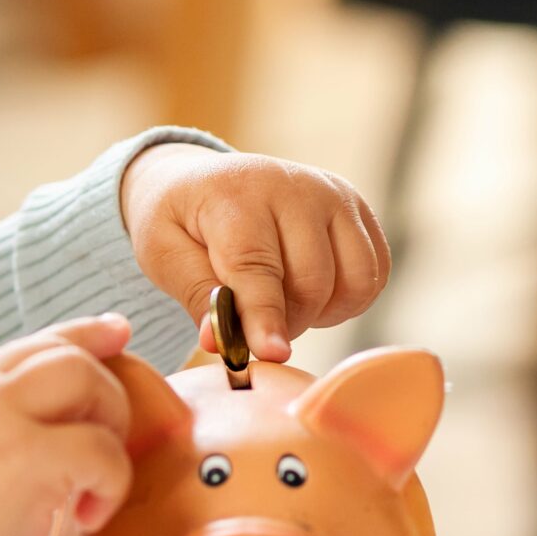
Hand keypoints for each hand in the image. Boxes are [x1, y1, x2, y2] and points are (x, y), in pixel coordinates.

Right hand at [0, 314, 136, 535]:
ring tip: (93, 486)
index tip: (116, 333)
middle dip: (105, 394)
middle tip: (104, 453)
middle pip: (66, 353)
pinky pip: (100, 448)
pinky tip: (86, 517)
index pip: (29, 346)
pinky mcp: (27, 459)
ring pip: (86, 378)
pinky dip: (110, 483)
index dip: (81, 336)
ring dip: (110, 430)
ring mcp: (0, 420)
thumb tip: (49, 436)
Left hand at [118, 142, 389, 364]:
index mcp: (236, 195)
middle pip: (311, 283)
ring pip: (353, 281)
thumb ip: (196, 296)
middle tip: (254, 324)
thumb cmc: (180, 222)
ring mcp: (334, 195)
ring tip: (282, 303)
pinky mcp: (357, 209)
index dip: (265, 316)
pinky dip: (347, 299)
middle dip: (285, 321)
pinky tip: (310, 292)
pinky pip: (373, 275)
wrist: (202, 181)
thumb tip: (220, 342)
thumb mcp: (163, 254)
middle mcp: (295, 187)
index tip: (273, 354)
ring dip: (321, 312)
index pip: (257, 266)